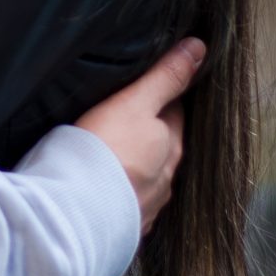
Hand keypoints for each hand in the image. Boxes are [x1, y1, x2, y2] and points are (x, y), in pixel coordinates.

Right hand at [75, 38, 205, 233]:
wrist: (75, 213)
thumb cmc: (105, 151)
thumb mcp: (135, 103)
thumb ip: (166, 77)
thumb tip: (200, 48)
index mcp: (171, 147)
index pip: (174, 114)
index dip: (163, 99)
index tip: (149, 89)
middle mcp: (165, 180)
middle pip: (162, 149)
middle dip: (151, 136)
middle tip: (128, 121)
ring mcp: (146, 207)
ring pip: (146, 179)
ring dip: (135, 169)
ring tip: (114, 158)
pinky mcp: (124, 228)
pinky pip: (126, 205)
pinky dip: (119, 194)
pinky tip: (105, 191)